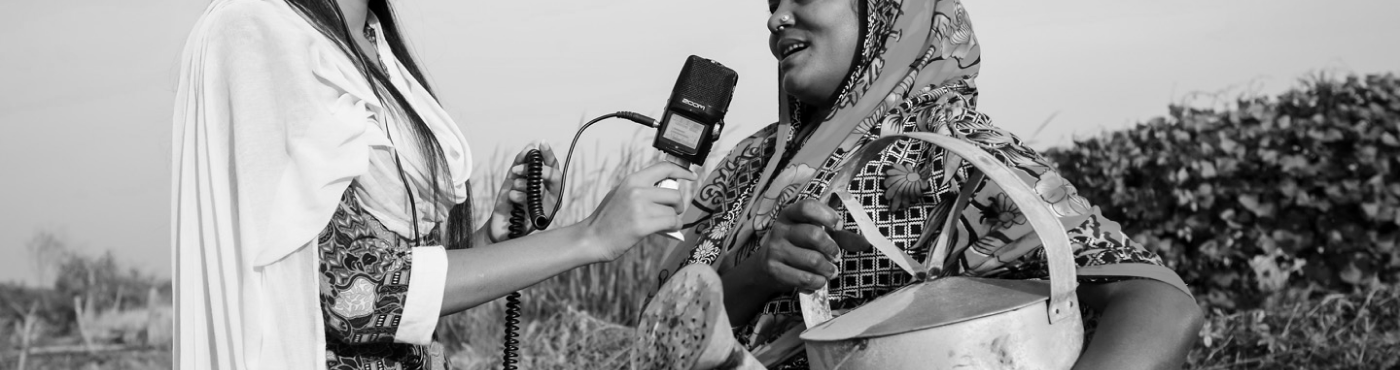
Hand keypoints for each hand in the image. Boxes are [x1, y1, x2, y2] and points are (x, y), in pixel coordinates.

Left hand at [486, 143, 562, 242]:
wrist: (499, 224)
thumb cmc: (509, 201)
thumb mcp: (513, 177)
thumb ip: (521, 161)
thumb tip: (531, 146)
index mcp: (547, 183)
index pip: (552, 165)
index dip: (548, 154)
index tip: (541, 144)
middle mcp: (552, 194)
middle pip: (554, 176)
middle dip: (536, 170)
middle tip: (517, 170)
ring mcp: (549, 206)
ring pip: (542, 188)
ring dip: (522, 184)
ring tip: (512, 186)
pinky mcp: (543, 218)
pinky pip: (534, 201)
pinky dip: (518, 196)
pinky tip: (512, 199)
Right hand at [581, 161, 696, 261]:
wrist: (592, 238)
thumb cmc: (607, 219)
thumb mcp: (621, 193)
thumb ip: (641, 188)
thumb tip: (665, 189)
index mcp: (633, 180)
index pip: (664, 168)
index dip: (682, 171)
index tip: (691, 176)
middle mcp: (637, 190)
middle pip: (674, 193)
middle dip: (678, 205)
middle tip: (673, 212)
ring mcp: (640, 208)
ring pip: (673, 210)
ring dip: (675, 218)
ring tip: (667, 224)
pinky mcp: (643, 225)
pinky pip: (671, 223)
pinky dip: (674, 227)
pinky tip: (668, 230)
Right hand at [745, 199, 869, 293]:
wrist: (767, 266)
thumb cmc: (799, 245)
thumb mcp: (817, 235)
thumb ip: (841, 237)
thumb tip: (866, 243)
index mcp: (791, 213)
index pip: (807, 207)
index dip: (826, 215)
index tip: (839, 225)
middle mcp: (780, 228)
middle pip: (812, 234)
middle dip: (831, 248)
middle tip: (837, 257)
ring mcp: (775, 249)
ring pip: (811, 259)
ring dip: (827, 269)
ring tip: (832, 272)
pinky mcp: (774, 269)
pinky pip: (802, 277)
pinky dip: (817, 282)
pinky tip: (819, 281)